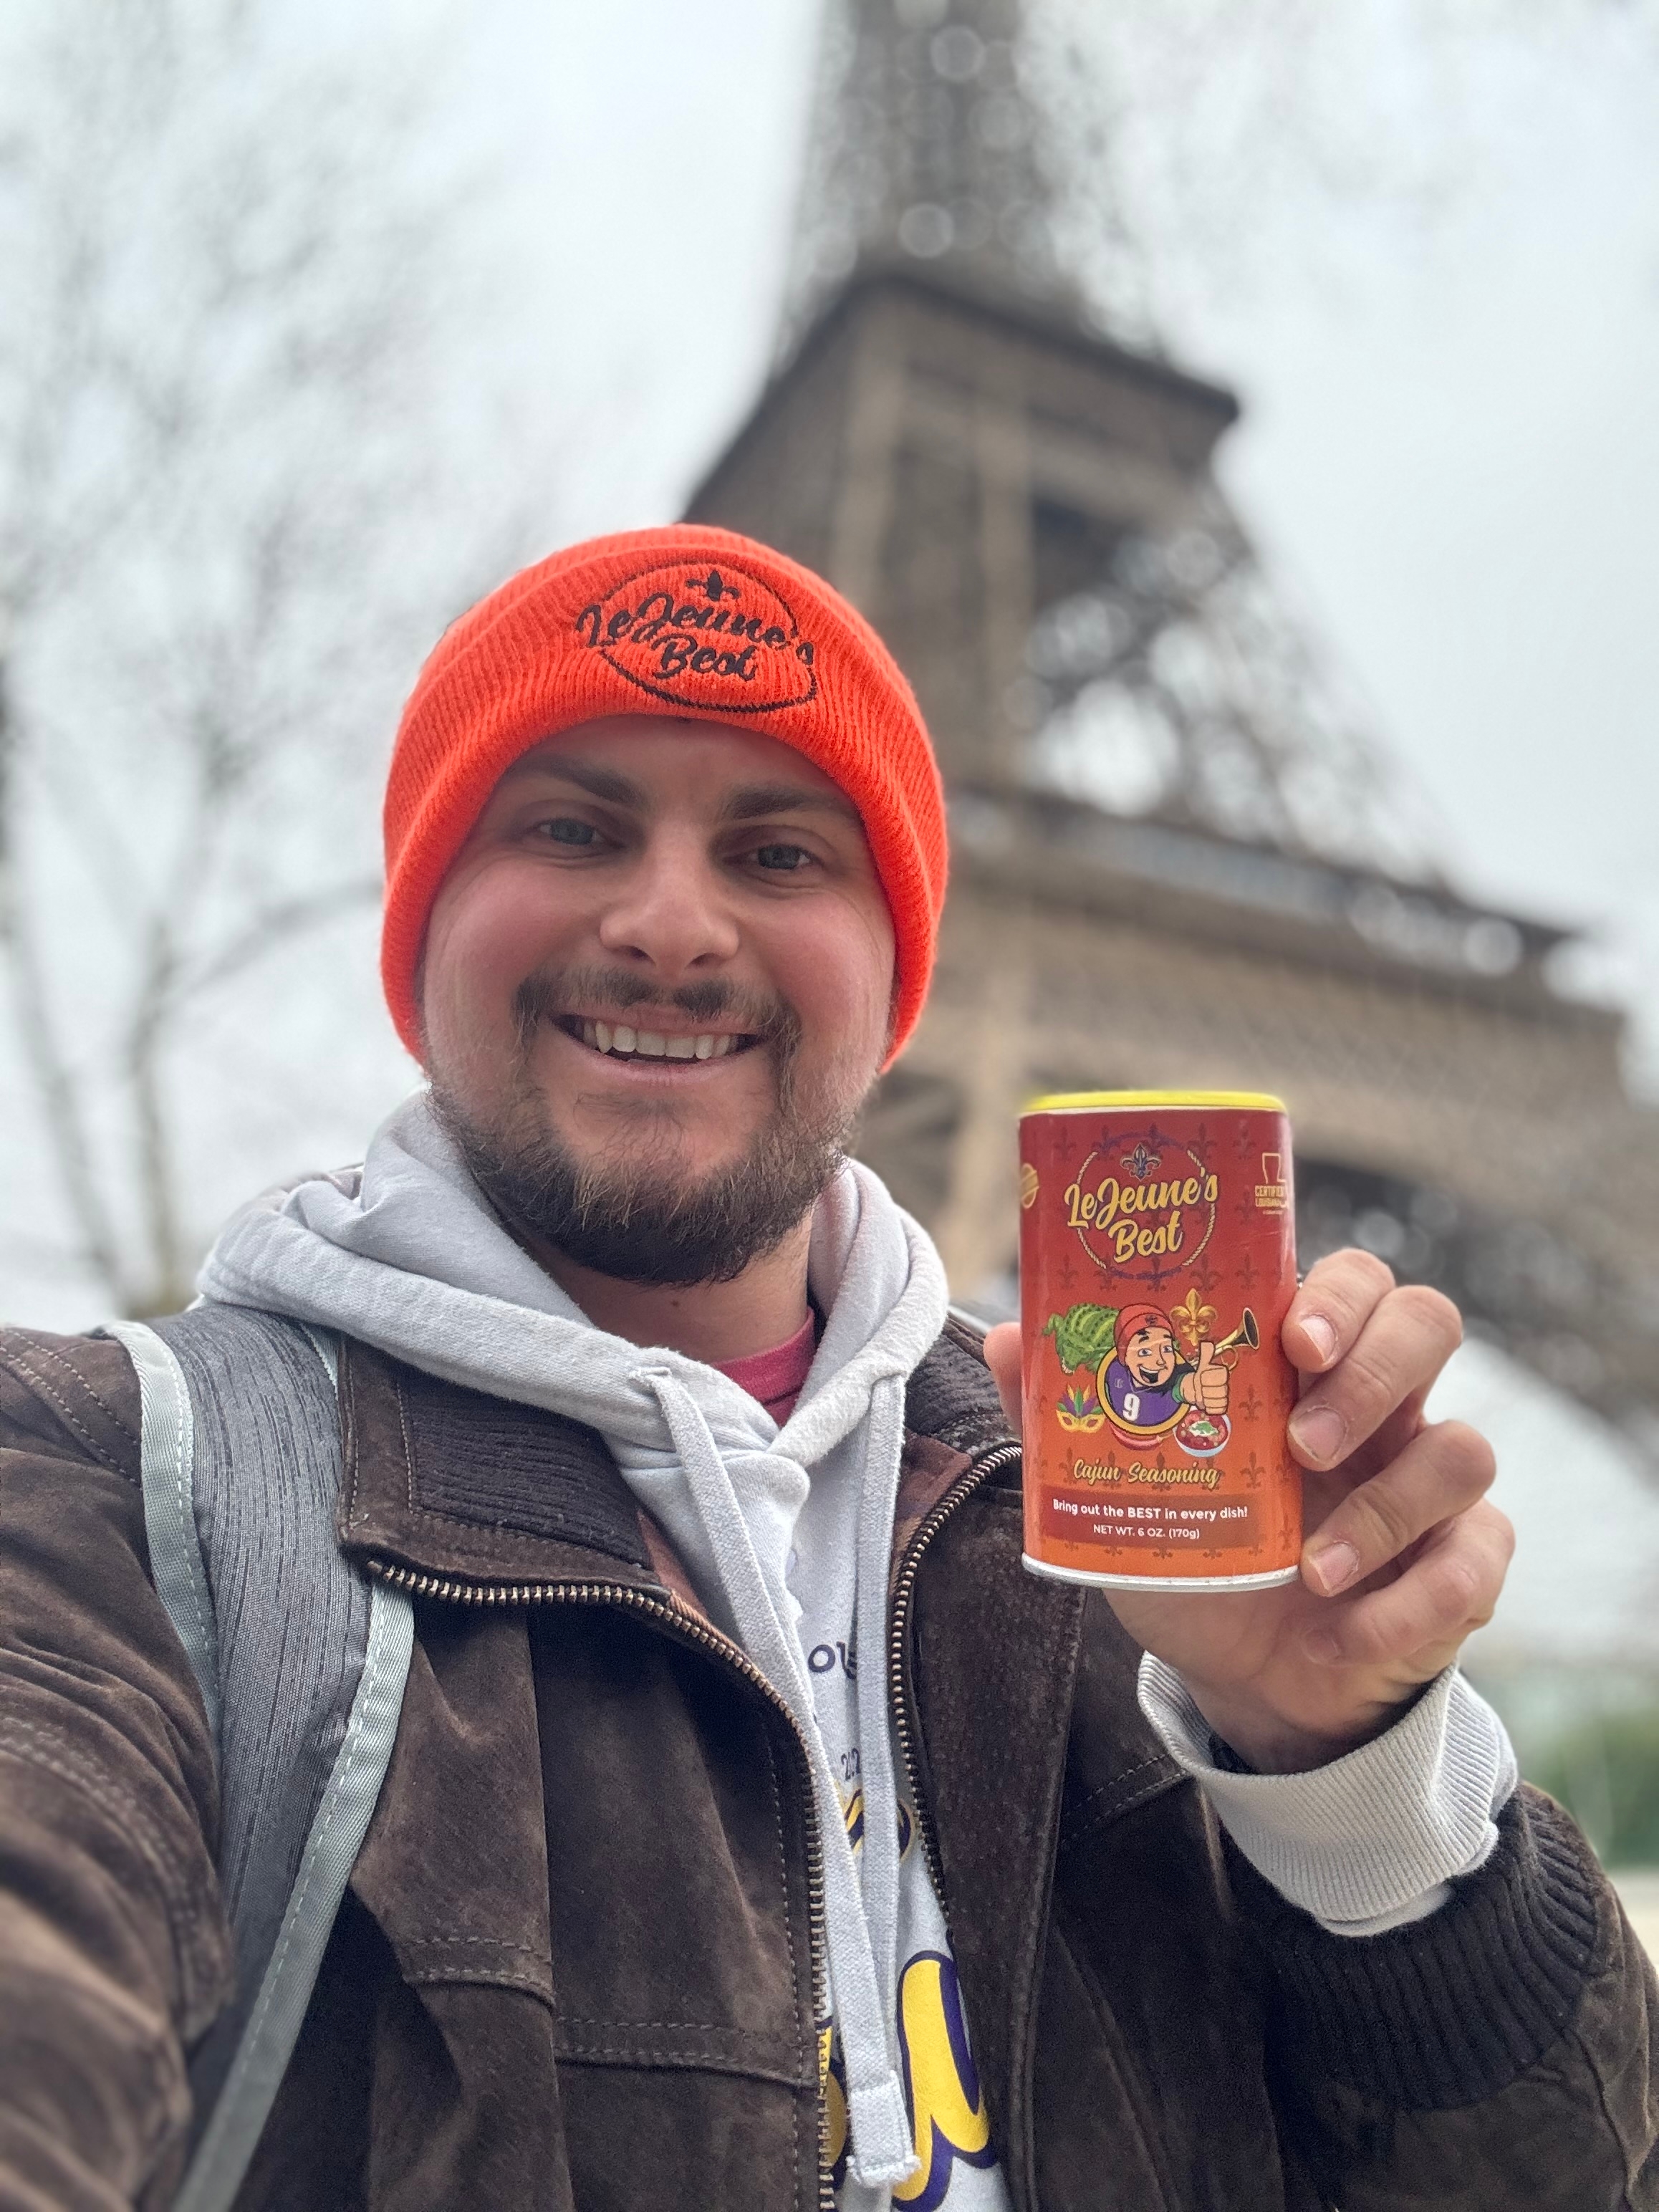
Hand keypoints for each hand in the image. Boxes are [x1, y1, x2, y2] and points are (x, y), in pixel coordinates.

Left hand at [983, 1251, 1511, 1772]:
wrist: (1244, 1679)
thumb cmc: (1192, 1555)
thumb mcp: (1119, 1492)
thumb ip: (1064, 1414)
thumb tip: (1004, 1336)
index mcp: (1304, 1366)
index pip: (1353, 1283)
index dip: (1338, 1294)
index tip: (1291, 1337)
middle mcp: (1381, 1406)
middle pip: (1427, 1324)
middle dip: (1372, 1373)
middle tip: (1302, 1438)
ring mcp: (1430, 1484)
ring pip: (1465, 1449)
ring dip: (1384, 1510)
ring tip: (1308, 1566)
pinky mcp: (1461, 1567)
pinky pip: (1474, 1565)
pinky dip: (1406, 1605)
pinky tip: (1339, 1633)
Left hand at [1181, 1342, 1228, 1416]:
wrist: (1198, 1388)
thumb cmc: (1202, 1375)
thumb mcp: (1203, 1364)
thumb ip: (1206, 1354)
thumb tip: (1206, 1343)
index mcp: (1223, 1374)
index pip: (1219, 1377)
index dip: (1208, 1378)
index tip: (1202, 1376)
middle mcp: (1227, 1385)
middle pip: (1218, 1391)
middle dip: (1205, 1389)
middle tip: (1201, 1387)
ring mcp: (1225, 1397)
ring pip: (1216, 1401)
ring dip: (1205, 1399)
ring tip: (1203, 1394)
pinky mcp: (1222, 1407)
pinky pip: (1216, 1409)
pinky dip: (1208, 1407)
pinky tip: (1205, 1402)